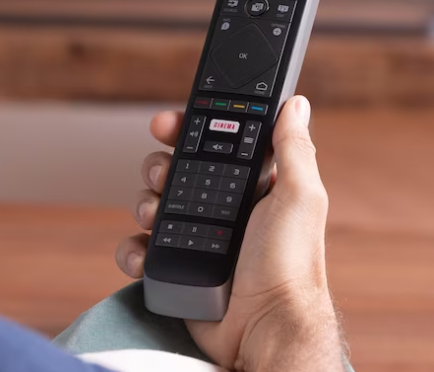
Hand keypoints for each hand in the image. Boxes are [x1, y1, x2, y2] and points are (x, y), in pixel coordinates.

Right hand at [115, 96, 345, 370]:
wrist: (264, 327)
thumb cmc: (290, 266)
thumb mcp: (299, 197)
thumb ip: (293, 149)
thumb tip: (296, 105)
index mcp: (247, 186)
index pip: (210, 144)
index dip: (185, 129)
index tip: (167, 123)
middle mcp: (219, 209)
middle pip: (172, 169)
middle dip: (159, 166)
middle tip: (164, 175)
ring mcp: (193, 238)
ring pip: (151, 204)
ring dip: (144, 204)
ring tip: (155, 217)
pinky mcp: (173, 268)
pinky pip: (139, 248)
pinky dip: (134, 248)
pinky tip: (146, 254)